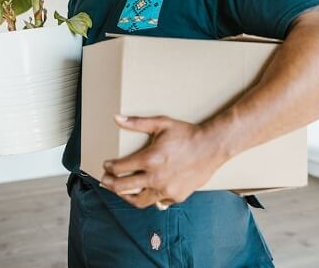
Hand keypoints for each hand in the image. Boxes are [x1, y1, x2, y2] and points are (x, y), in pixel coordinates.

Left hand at [100, 114, 227, 208]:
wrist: (212, 146)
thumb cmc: (187, 134)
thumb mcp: (161, 124)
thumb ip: (137, 123)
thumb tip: (117, 118)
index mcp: (149, 159)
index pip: (119, 168)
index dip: (109, 167)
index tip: (106, 166)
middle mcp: (156, 177)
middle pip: (123, 187)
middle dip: (110, 184)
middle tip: (106, 180)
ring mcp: (166, 190)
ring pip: (138, 200)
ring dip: (126, 196)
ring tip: (121, 191)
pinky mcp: (176, 196)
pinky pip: (157, 201)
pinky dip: (149, 196)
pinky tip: (145, 191)